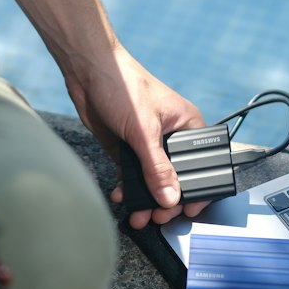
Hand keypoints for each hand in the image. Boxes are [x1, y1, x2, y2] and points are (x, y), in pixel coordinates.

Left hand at [66, 44, 209, 228]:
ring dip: (145, 199)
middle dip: (166, 200)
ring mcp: (149, 144)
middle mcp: (171, 136)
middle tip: (158, 216)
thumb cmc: (123, 84)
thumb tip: (171, 197)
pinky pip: (133, 177)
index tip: (189, 209)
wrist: (87, 72)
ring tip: (138, 215)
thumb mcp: (144, 130)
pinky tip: (122, 196)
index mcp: (188, 126)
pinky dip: (128, 189)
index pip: (202, 164)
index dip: (198, 189)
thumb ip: (157, 167)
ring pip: (153, 181)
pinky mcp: (128, 149)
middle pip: (176, 178)